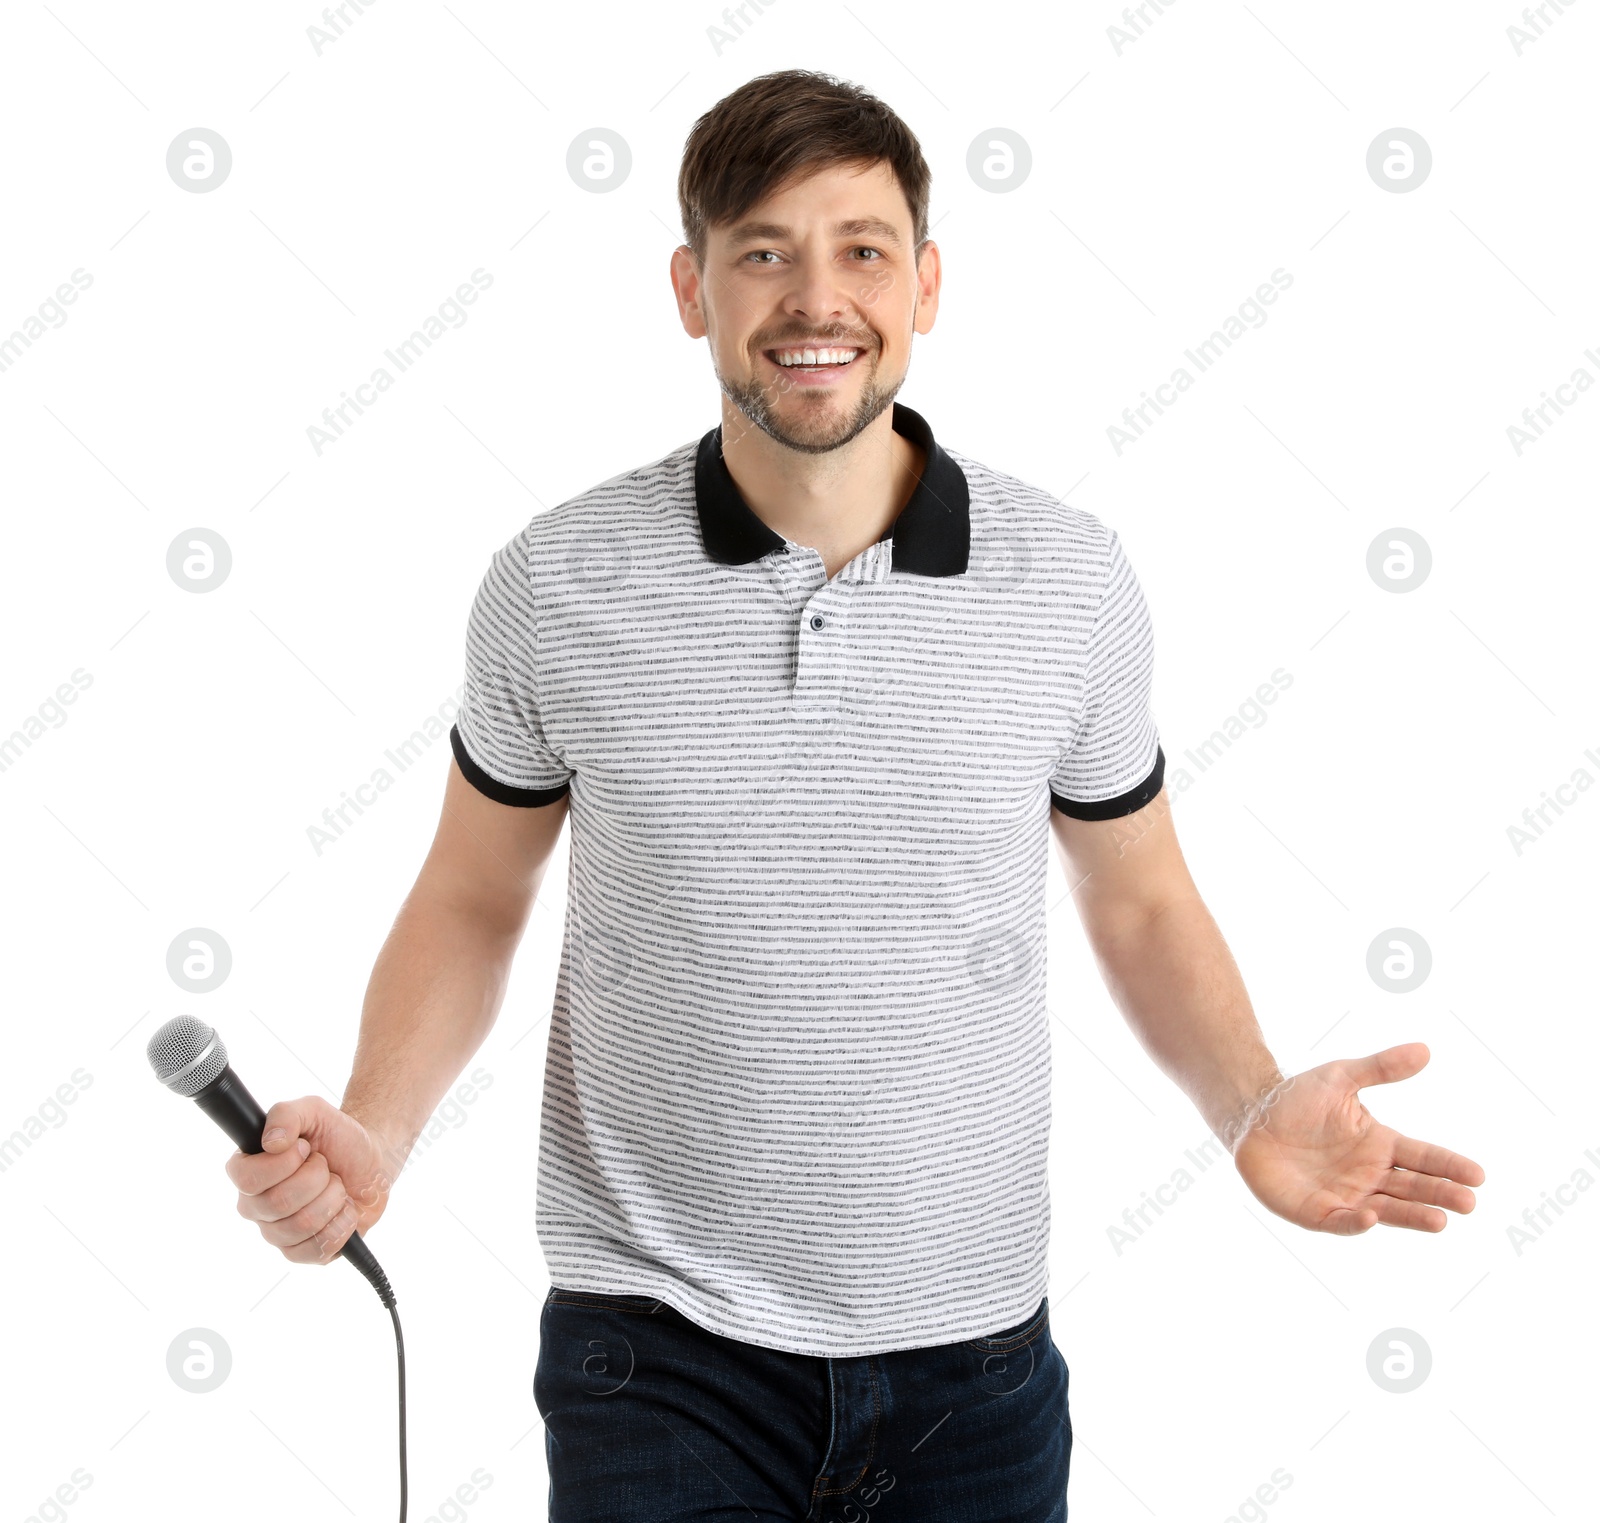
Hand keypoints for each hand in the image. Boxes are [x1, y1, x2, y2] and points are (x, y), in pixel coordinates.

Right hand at [224, 1096, 399, 1264]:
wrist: (370, 1161)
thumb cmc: (336, 1136)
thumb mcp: (313, 1111)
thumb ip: (287, 1114)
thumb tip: (272, 1143)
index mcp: (248, 1172)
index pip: (246, 1178)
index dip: (282, 1163)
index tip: (305, 1148)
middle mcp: (255, 1206)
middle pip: (279, 1201)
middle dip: (317, 1176)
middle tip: (325, 1166)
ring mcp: (277, 1233)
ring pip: (303, 1224)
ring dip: (333, 1197)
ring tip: (335, 1186)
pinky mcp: (302, 1252)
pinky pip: (317, 1250)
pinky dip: (342, 1224)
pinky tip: (344, 1210)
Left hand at [1233, 1042, 1484, 1233]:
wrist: (1252, 1116)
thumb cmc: (1298, 1098)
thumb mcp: (1340, 1077)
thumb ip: (1381, 1067)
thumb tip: (1425, 1049)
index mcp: (1381, 1144)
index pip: (1423, 1157)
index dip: (1449, 1165)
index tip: (1479, 1175)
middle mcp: (1370, 1174)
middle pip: (1413, 1187)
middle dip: (1441, 1194)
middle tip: (1469, 1203)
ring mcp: (1347, 1195)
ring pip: (1388, 1210)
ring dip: (1413, 1216)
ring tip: (1440, 1221)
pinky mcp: (1318, 1213)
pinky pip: (1342, 1221)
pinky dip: (1358, 1222)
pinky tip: (1372, 1216)